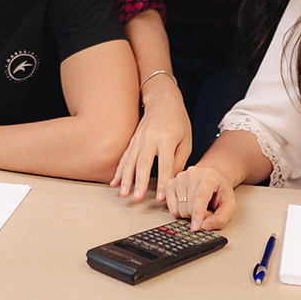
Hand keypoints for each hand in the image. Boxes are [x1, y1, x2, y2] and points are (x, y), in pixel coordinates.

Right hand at [110, 81, 189, 202]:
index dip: (162, 181)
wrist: (163, 100)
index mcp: (167, 138)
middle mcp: (150, 138)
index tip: (160, 197)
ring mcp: (139, 139)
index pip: (165, 164)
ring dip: (125, 179)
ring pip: (130, 161)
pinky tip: (114, 183)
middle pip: (143, 163)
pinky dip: (119, 171)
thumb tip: (172, 182)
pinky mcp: (133, 140)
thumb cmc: (178, 121)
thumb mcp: (186, 140)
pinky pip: (125, 157)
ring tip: (123, 194)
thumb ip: (179, 161)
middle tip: (136, 199)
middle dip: (139, 182)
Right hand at [164, 165, 236, 230]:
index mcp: (209, 175)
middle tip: (207, 211)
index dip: (198, 214)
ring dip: (190, 214)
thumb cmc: (221, 190)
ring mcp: (180, 177)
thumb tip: (204, 226)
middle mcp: (192, 173)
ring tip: (198, 206)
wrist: (212, 177)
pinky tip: (188, 205)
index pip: (201, 196)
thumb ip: (221, 218)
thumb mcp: (229, 205)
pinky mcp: (170, 184)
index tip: (195, 227)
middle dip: (199, 216)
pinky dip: (180, 212)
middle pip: (189, 206)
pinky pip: (171, 208)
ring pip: (180, 209)